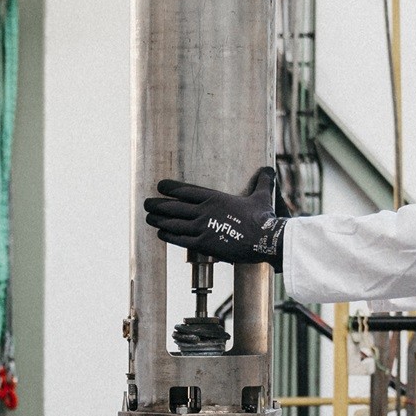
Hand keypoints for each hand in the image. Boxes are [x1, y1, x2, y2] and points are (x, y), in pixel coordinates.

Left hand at [143, 166, 284, 264]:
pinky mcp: (204, 245)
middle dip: (158, 204)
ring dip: (159, 220)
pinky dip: (169, 236)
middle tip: (147, 203)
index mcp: (215, 198)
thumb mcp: (262, 196)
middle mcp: (204, 211)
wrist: (266, 239)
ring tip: (149, 218)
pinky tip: (161, 234)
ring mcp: (202, 228)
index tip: (160, 186)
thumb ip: (262, 182)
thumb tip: (269, 170)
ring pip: (174, 223)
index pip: (186, 191)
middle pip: (174, 207)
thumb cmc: (264, 218)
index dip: (170, 188)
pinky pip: (180, 240)